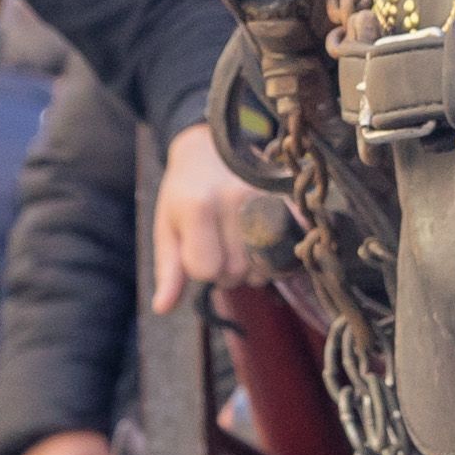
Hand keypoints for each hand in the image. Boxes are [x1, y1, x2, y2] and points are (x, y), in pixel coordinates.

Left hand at [150, 124, 286, 311]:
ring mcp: (265, 197)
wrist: (209, 147)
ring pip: (265, 264)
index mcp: (198, 206)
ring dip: (253, 269)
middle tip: (221, 254)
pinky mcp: (286, 197)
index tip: (198, 255)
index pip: (206, 269)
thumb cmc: (183, 193)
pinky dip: (280, 256)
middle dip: (227, 273)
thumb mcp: (166, 227)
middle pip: (237, 270)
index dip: (201, 270)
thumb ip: (168, 269)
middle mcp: (234, 200)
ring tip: (241, 251)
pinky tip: (267, 249)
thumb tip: (162, 308)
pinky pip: (291, 243)